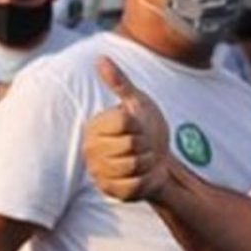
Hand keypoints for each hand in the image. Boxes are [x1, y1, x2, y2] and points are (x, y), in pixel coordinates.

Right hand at [83, 57, 169, 201]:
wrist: (160, 159)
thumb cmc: (147, 127)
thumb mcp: (138, 102)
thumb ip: (120, 83)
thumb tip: (101, 59)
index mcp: (95, 126)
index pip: (126, 123)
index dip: (141, 125)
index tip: (139, 126)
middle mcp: (91, 150)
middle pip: (132, 145)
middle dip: (147, 144)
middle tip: (144, 145)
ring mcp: (99, 172)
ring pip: (134, 165)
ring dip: (148, 161)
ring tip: (144, 158)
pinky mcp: (110, 191)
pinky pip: (135, 186)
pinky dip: (147, 179)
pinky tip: (144, 174)